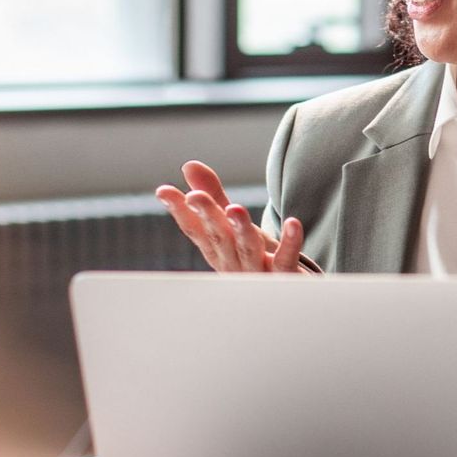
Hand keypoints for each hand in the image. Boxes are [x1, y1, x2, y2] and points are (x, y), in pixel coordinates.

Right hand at [156, 160, 305, 272]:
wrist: (286, 291)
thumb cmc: (253, 255)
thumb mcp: (231, 224)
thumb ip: (213, 195)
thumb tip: (189, 165)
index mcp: (217, 249)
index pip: (194, 228)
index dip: (179, 211)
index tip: (164, 191)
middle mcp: (232, 262)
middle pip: (218, 237)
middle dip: (207, 216)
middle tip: (195, 197)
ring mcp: (257, 271)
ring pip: (247, 249)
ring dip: (240, 229)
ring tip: (235, 209)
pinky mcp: (284, 275)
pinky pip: (286, 260)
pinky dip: (290, 243)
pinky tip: (293, 224)